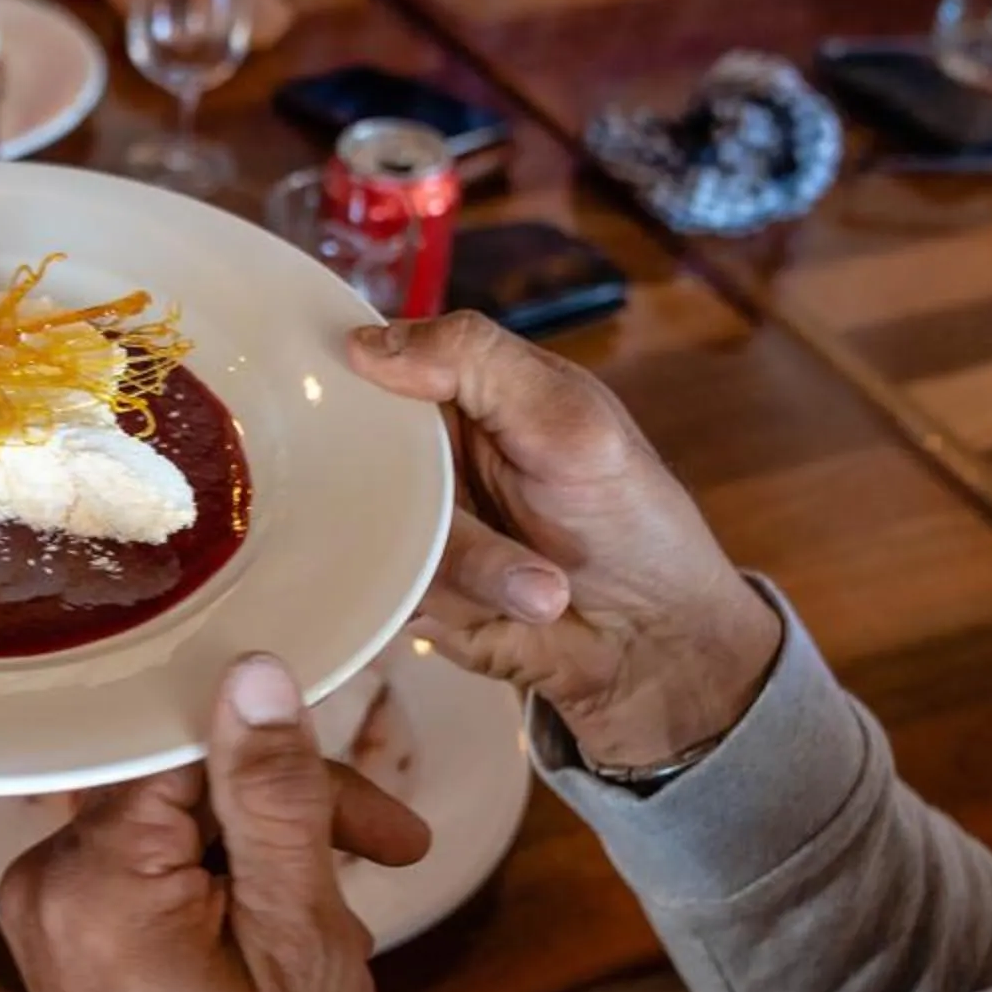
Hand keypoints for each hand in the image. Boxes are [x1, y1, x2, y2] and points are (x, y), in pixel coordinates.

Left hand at [0, 656, 429, 991]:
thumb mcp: (302, 947)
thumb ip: (277, 803)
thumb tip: (256, 670)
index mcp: (96, 880)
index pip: (186, 740)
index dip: (284, 754)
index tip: (369, 806)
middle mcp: (46, 876)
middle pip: (182, 773)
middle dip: (291, 805)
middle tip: (389, 851)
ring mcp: (47, 903)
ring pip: (175, 812)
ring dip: (267, 843)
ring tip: (345, 908)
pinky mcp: (63, 926)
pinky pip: (151, 857)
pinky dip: (224, 875)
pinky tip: (284, 920)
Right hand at [348, 313, 781, 771]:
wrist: (653, 649)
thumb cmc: (631, 520)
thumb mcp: (569, 420)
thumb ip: (476, 361)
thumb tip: (361, 343)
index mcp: (458, 392)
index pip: (368, 363)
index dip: (342, 377)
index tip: (338, 403)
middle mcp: (422, 456)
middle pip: (350, 454)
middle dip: (417, 495)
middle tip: (499, 513)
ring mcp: (412, 528)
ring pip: (372, 530)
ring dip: (470, 564)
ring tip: (541, 586)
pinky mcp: (410, 597)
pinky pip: (386, 592)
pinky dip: (453, 604)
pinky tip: (510, 611)